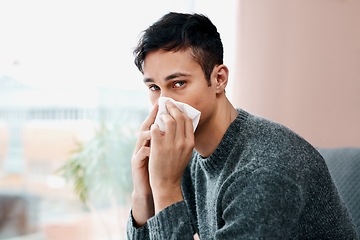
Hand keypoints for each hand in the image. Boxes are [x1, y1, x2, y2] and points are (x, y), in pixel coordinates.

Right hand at [130, 104, 157, 225]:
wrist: (155, 188)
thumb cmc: (160, 168)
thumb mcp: (165, 152)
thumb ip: (168, 140)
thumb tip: (179, 127)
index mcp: (150, 142)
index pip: (152, 124)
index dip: (156, 114)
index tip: (162, 104)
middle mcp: (142, 145)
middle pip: (145, 126)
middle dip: (152, 116)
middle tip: (159, 108)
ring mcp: (138, 153)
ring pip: (141, 136)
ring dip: (152, 131)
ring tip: (159, 128)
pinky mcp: (136, 163)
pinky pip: (142, 153)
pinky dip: (149, 149)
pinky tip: (155, 149)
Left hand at [149, 101, 194, 212]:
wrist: (167, 184)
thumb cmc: (175, 167)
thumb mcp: (186, 153)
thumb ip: (185, 138)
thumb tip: (182, 122)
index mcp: (190, 143)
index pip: (187, 120)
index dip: (181, 110)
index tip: (176, 106)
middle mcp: (182, 143)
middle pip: (178, 117)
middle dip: (172, 108)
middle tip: (166, 103)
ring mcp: (170, 145)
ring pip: (168, 121)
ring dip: (162, 116)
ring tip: (159, 116)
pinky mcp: (158, 148)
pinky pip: (155, 130)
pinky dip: (153, 126)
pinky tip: (152, 127)